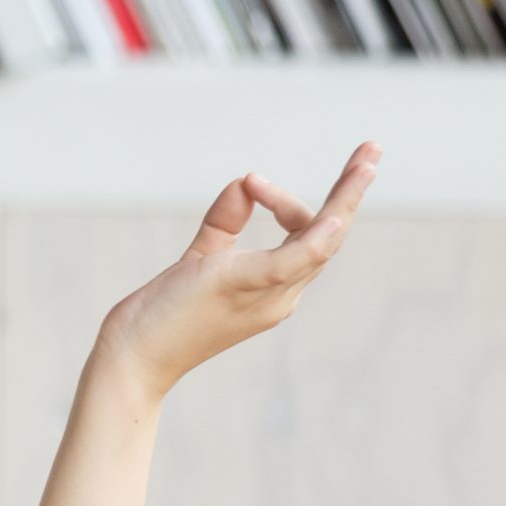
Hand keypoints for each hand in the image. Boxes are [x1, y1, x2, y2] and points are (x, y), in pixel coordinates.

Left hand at [94, 142, 381, 401]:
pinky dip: (315, 237)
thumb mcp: (201, 257)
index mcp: (274, 288)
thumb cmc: (162, 314)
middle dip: (350, 192)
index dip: (284, 202)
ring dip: (347, 198)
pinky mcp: (244, 286)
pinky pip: (293, 261)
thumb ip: (225, 223)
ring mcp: (267, 294)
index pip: (303, 236)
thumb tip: (243, 183)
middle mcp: (280, 295)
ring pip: (322, 241)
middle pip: (328, 236)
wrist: (133, 357)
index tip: (250, 182)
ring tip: (369, 159)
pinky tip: (335, 216)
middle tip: (372, 149)